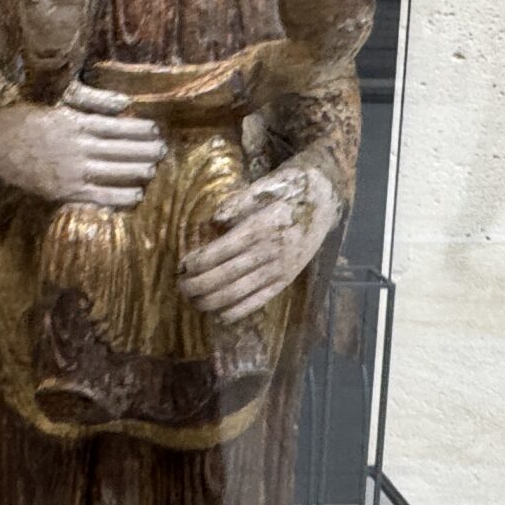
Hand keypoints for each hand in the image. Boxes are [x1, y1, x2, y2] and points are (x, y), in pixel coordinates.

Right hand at [0, 81, 164, 206]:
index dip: (140, 130)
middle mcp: (77, 147)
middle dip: (145, 150)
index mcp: (76, 122)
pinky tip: (135, 195)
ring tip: (153, 169)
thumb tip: (124, 104)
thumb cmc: (24, 113)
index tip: (155, 130)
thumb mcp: (58, 97)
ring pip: (114, 172)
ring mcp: (70, 171)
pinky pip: (97, 196)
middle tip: (163, 150)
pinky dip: (119, 196)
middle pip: (121, 150)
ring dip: (137, 171)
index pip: (118, 127)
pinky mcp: (61, 190)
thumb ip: (93, 100)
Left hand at [179, 164, 340, 319]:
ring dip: (211, 301)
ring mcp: (277, 269)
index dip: (196, 263)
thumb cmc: (286, 191)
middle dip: (197, 286)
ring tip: (193, 301)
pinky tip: (220, 315)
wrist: (324, 201)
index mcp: (257, 229)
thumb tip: (214, 220)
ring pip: (238, 293)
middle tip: (180, 287)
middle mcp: (267, 252)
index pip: (218, 252)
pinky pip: (259, 301)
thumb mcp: (261, 189)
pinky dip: (238, 311)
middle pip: (224, 277)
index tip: (182, 266)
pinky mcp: (285, 280)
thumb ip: (237, 204)